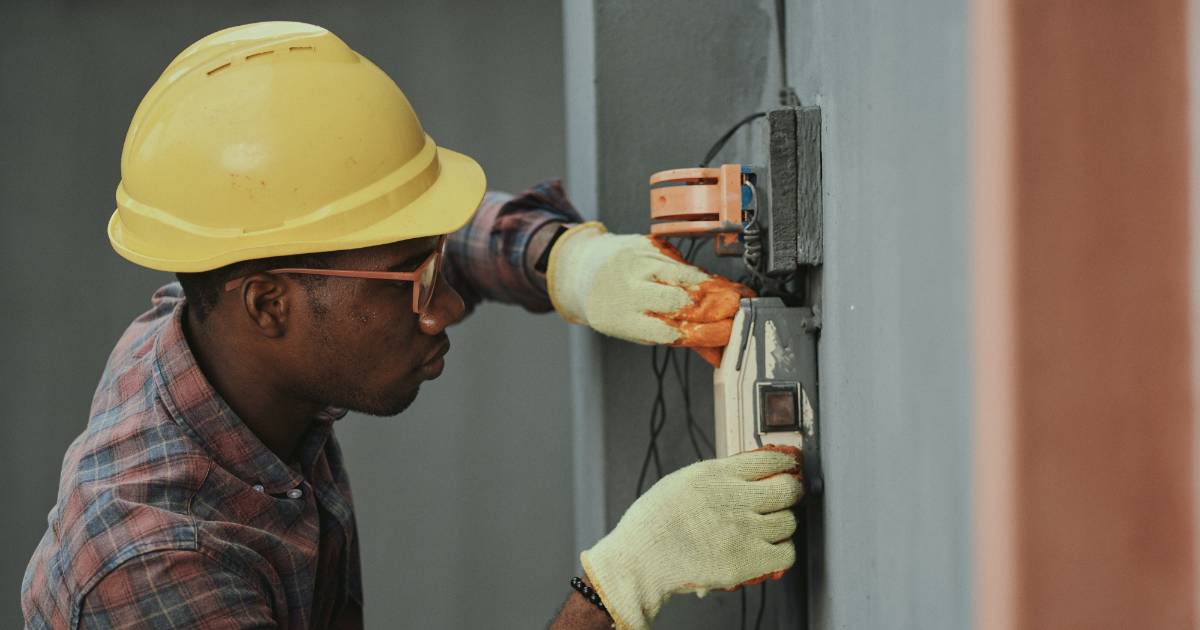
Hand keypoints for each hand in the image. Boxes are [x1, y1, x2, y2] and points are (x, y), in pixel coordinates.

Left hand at [546, 222, 754, 365]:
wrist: (583, 267)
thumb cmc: (612, 305)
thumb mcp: (635, 329)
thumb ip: (674, 337)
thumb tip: (715, 350)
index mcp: (622, 319)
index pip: (670, 330)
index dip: (703, 333)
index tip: (727, 334)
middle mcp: (627, 288)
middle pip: (680, 300)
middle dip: (713, 308)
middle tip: (737, 312)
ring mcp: (637, 263)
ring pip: (685, 275)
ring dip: (713, 288)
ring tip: (732, 296)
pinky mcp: (646, 244)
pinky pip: (681, 259)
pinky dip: (698, 272)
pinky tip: (711, 280)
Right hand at [580, 447, 802, 629]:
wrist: (641, 559)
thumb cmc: (652, 523)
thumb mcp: (681, 481)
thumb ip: (715, 477)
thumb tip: (744, 474)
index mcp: (717, 475)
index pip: (769, 459)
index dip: (785, 462)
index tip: (788, 466)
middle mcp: (736, 498)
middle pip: (788, 489)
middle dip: (790, 491)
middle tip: (787, 496)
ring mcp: (745, 530)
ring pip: (789, 522)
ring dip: (782, 524)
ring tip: (769, 528)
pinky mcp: (749, 560)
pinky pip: (786, 553)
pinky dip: (782, 552)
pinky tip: (769, 550)